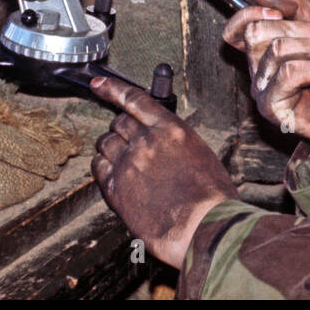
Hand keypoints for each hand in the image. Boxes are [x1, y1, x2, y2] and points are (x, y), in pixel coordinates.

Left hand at [89, 76, 236, 268]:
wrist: (203, 226)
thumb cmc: (210, 196)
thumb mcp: (199, 154)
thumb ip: (173, 142)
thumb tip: (158, 142)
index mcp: (171, 129)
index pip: (135, 99)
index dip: (113, 88)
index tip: (98, 82)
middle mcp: (147, 141)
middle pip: (119, 122)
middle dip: (121, 129)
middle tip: (127, 140)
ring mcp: (129, 163)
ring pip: (105, 143)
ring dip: (110, 147)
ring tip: (122, 159)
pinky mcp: (116, 188)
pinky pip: (98, 167)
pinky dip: (102, 166)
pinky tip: (111, 172)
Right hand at [223, 0, 309, 158]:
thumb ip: (296, 8)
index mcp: (268, 52)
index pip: (236, 30)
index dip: (250, 14)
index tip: (280, 11)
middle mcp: (260, 71)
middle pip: (256, 32)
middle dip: (299, 27)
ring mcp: (264, 90)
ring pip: (277, 50)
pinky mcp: (273, 108)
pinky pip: (288, 73)